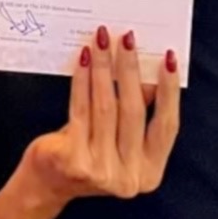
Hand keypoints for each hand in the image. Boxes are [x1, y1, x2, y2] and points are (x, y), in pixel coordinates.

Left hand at [22, 27, 179, 205]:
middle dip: (130, 69)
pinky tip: (82, 59)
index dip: (169, 91)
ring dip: (104, 68)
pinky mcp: (74, 160)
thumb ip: (138, 108)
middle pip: (133, 111)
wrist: (48, 180)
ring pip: (105, 107)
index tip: (169, 58)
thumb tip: (150, 67)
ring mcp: (101, 171)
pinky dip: (82, 80)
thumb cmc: (89, 149)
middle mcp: (128, 178)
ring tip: (101, 41)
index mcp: (149, 172)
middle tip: (127, 38)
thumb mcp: (120, 135)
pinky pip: (80, 109)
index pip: (167, 126)